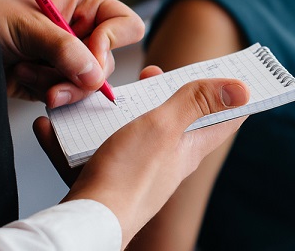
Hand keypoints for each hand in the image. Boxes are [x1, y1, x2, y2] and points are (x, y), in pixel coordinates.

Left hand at [0, 0, 144, 107]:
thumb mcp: (26, 26)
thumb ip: (63, 49)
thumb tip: (96, 77)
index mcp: (84, 6)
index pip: (125, 25)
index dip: (111, 42)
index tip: (87, 56)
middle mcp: (82, 33)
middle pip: (108, 64)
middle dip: (77, 75)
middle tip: (52, 82)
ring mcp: (67, 60)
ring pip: (87, 86)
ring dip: (54, 84)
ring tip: (24, 71)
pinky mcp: (52, 82)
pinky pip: (66, 98)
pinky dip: (43, 93)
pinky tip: (21, 78)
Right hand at [34, 66, 249, 247]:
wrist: (87, 222)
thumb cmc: (128, 177)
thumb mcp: (165, 128)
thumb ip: (196, 103)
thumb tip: (242, 89)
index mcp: (188, 147)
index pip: (224, 120)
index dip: (232, 96)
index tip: (239, 76)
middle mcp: (165, 160)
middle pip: (173, 121)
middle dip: (164, 93)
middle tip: (153, 73)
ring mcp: (134, 171)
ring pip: (127, 133)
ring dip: (114, 112)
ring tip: (98, 95)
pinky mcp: (103, 179)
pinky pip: (86, 152)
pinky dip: (70, 138)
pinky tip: (52, 127)